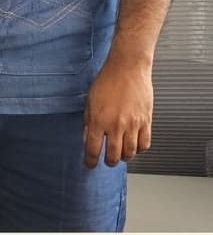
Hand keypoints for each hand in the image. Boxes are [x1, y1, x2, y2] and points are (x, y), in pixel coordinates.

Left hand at [83, 51, 152, 167]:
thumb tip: (87, 139)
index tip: (89, 165)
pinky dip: (139, 150)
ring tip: (120, 154)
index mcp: (99, 120)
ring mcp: (133, 125)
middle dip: (108, 161)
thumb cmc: (107, 81)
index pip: (93, 149)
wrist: (127, 68)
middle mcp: (116, 125)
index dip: (90, 161)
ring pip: (130, 153)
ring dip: (124, 158)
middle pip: (113, 155)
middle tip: (106, 160)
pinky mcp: (146, 122)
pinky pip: (144, 144)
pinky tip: (134, 146)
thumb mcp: (90, 101)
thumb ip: (88, 122)